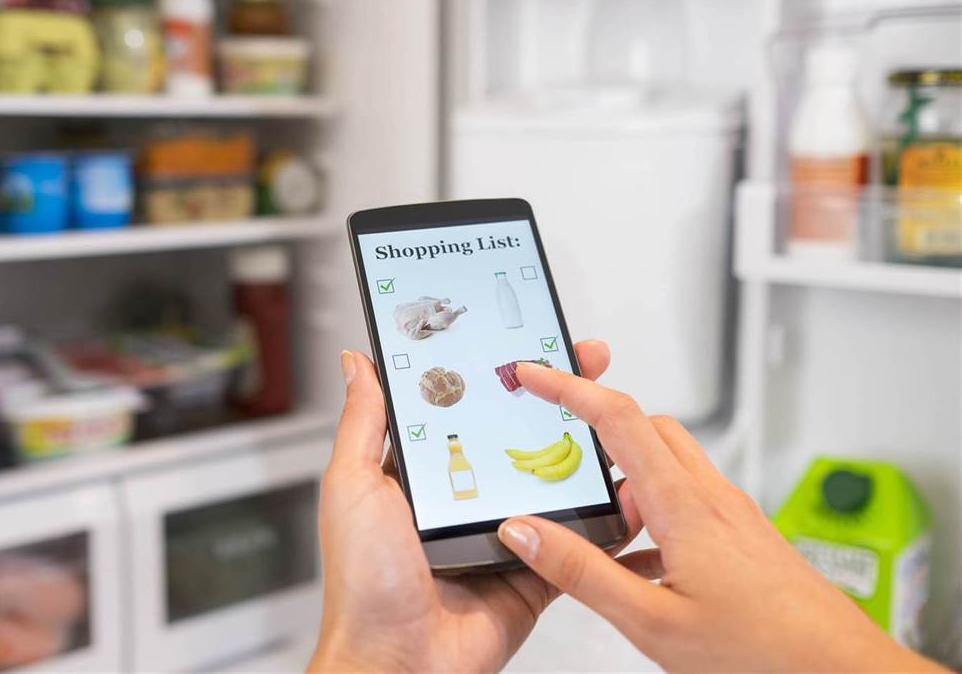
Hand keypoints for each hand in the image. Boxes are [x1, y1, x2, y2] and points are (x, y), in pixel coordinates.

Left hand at [310, 342, 619, 672]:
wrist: (397, 664)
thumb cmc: (362, 582)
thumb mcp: (353, 485)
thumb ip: (364, 422)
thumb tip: (355, 362)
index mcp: (425, 472)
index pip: (469, 405)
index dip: (500, 373)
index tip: (529, 340)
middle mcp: (466, 496)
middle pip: (522, 436)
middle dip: (560, 400)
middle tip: (590, 364)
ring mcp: (505, 533)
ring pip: (556, 482)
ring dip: (589, 453)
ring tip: (620, 417)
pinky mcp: (535, 571)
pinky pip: (578, 542)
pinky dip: (606, 520)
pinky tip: (630, 490)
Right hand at [497, 363, 943, 672]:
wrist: (839, 669)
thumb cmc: (763, 650)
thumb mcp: (651, 621)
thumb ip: (581, 573)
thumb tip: (525, 533)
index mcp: (682, 506)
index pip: (617, 419)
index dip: (569, 387)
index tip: (535, 374)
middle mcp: (710, 497)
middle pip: (646, 426)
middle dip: (596, 417)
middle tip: (557, 428)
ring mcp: (731, 513)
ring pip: (668, 462)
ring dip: (626, 469)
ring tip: (594, 513)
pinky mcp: (743, 534)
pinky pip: (687, 498)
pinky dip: (652, 506)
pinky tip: (638, 557)